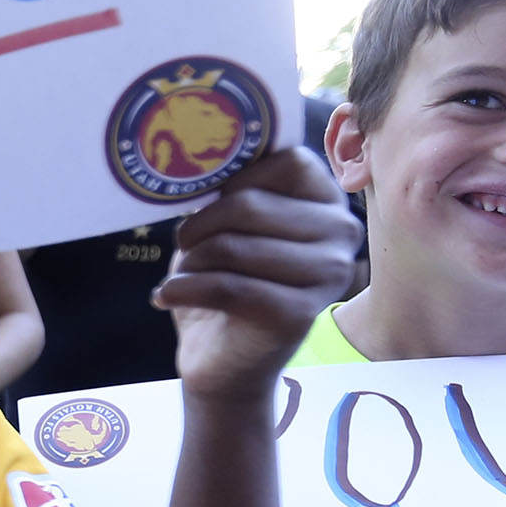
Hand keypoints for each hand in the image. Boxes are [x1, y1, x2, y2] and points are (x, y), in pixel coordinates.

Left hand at [152, 147, 359, 400]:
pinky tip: (165, 296)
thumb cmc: (226, 279)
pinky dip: (185, 289)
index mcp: (328, 201)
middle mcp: (340, 234)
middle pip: (250, 205)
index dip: (235, 176)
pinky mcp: (299, 314)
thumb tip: (199, 148)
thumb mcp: (229, 224)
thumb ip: (231, 185)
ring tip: (182, 273)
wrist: (225, 359)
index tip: (206, 199)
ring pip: (235, 246)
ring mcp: (327, 275)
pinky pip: (228, 286)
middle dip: (200, 224)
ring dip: (191, 260)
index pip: (286, 161)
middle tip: (182, 243)